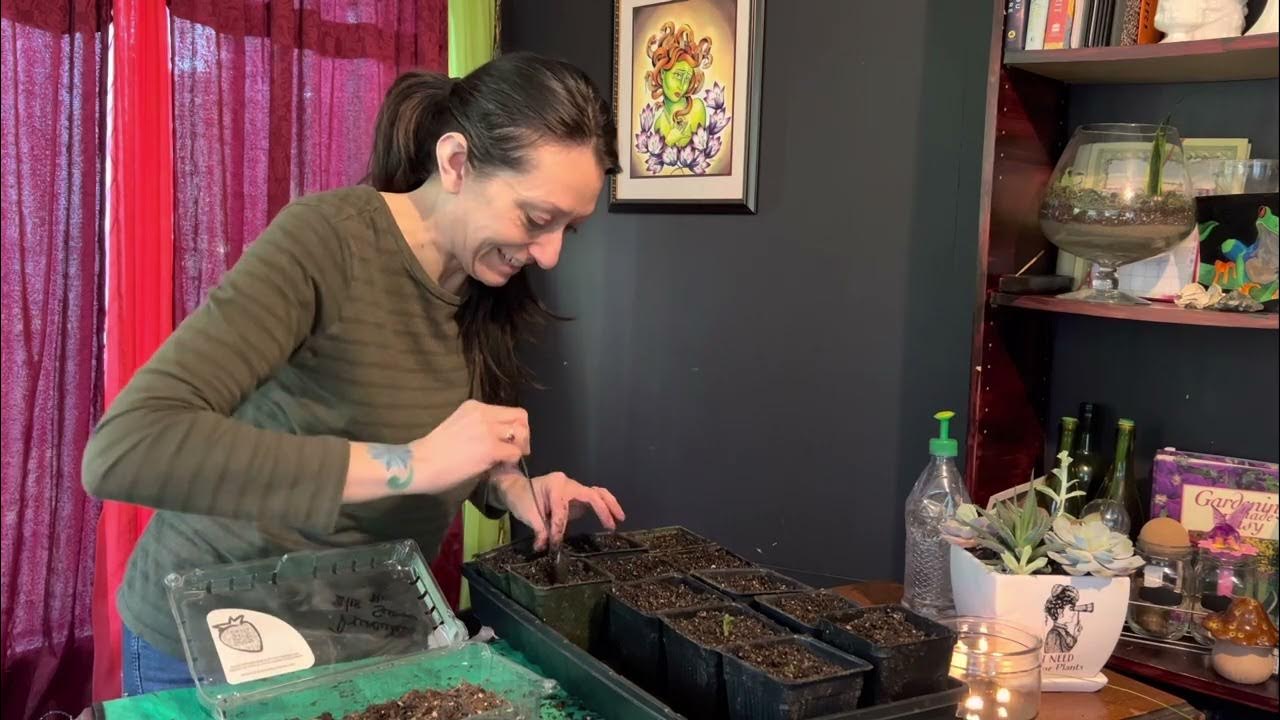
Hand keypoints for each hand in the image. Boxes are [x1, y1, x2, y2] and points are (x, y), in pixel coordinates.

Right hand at [343, 400, 530, 504]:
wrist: (419, 463)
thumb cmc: (432, 451)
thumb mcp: (458, 427)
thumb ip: (479, 429)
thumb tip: (498, 441)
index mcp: (474, 406)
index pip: (508, 411)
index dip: (514, 427)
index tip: (509, 441)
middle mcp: (483, 413)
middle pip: (520, 417)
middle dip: (523, 435)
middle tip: (515, 451)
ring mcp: (488, 429)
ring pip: (521, 433)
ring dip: (519, 447)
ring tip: (507, 459)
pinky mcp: (491, 448)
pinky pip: (515, 452)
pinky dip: (512, 461)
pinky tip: (499, 466)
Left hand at [493, 467, 625, 550]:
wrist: (518, 488)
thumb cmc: (521, 498)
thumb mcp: (527, 514)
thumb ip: (539, 530)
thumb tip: (545, 547)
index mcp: (555, 485)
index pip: (561, 510)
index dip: (559, 529)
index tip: (555, 545)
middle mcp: (568, 483)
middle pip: (591, 494)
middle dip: (602, 510)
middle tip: (611, 527)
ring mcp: (574, 488)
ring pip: (597, 493)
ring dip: (610, 505)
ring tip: (620, 518)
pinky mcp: (577, 496)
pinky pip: (595, 497)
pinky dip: (605, 504)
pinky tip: (614, 515)